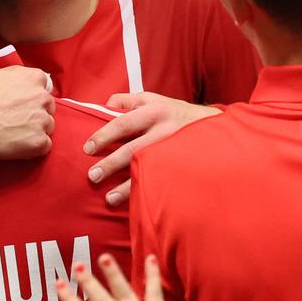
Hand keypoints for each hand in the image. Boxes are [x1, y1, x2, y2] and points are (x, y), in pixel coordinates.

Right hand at [0, 66, 54, 159]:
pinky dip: (34, 147)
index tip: (21, 105)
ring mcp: (42, 120)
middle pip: (48, 108)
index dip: (32, 98)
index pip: (45, 88)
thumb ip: (20, 74)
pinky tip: (17, 143)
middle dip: (36, 114)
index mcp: (34, 78)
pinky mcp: (39, 142)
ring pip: (48, 126)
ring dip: (36, 130)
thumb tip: (32, 80)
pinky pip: (45, 145)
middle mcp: (42, 97)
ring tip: (14, 132)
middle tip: (16, 120)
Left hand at [83, 93, 219, 205]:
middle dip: (111, 164)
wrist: (213, 125)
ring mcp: (175, 149)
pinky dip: (147, 191)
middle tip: (92, 176)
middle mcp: (165, 129)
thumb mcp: (153, 98)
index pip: (123, 123)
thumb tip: (102, 106)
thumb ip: (126, 101)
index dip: (103, 135)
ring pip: (148, 169)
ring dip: (127, 186)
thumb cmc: (174, 112)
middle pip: (133, 149)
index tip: (87, 148)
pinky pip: (162, 180)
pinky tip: (135, 201)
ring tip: (110, 198)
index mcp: (154, 110)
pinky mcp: (182, 165)